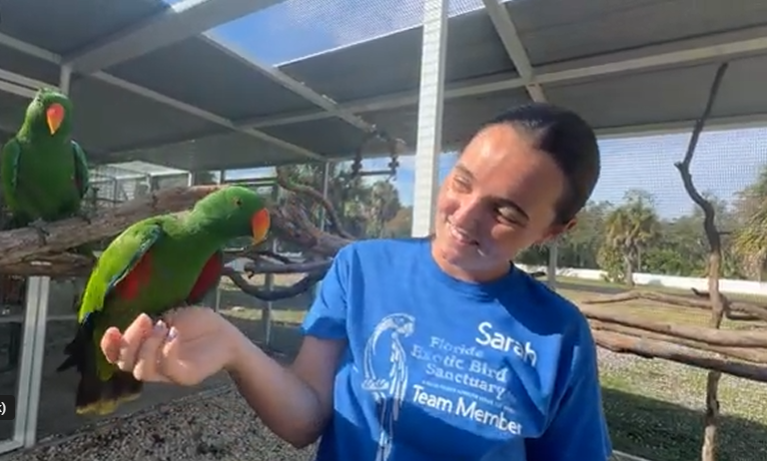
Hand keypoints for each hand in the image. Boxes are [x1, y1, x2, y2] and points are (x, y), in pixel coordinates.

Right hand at [100, 306, 243, 385]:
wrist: (228, 334)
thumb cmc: (200, 324)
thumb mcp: (171, 316)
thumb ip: (151, 323)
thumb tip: (136, 323)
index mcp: (146, 352)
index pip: (117, 358)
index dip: (108, 347)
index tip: (112, 329)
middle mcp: (153, 366)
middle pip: (124, 365)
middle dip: (130, 340)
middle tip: (146, 318)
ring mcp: (168, 374)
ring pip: (141, 371)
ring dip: (147, 345)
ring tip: (165, 326)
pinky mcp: (185, 376)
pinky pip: (167, 369)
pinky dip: (167, 350)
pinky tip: (175, 334)